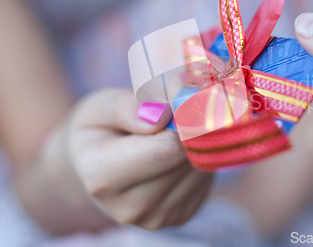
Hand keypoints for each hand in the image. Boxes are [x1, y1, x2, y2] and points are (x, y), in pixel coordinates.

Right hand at [35, 89, 212, 231]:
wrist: (99, 166)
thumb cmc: (101, 128)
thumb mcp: (101, 106)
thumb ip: (126, 106)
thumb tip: (162, 114)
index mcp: (102, 176)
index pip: (167, 147)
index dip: (177, 118)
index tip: (170, 104)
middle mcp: (129, 208)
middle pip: (185, 158)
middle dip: (185, 130)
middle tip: (170, 118)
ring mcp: (157, 218)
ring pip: (200, 167)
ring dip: (193, 145)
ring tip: (167, 138)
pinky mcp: (180, 216)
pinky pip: (204, 180)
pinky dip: (197, 161)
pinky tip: (174, 156)